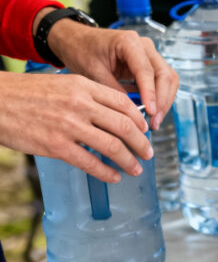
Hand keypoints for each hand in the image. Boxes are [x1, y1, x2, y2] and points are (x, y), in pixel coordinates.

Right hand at [0, 72, 153, 182]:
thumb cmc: (25, 94)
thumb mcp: (61, 85)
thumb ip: (87, 96)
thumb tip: (112, 114)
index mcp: (83, 86)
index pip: (124, 103)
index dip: (139, 120)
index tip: (145, 131)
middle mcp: (80, 104)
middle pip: (124, 126)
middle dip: (141, 144)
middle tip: (148, 153)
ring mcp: (69, 126)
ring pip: (112, 146)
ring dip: (129, 161)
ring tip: (136, 168)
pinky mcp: (56, 146)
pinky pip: (90, 163)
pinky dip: (107, 172)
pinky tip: (114, 177)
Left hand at [44, 15, 177, 131]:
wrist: (76, 41)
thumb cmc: (81, 50)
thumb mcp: (93, 72)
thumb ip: (113, 91)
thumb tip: (130, 114)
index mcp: (129, 42)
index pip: (147, 71)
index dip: (151, 94)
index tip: (150, 112)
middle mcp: (144, 46)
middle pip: (165, 75)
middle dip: (162, 101)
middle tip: (154, 121)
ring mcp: (149, 55)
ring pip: (168, 80)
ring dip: (164, 101)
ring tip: (154, 120)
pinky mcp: (148, 65)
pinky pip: (162, 82)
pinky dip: (159, 98)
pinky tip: (151, 112)